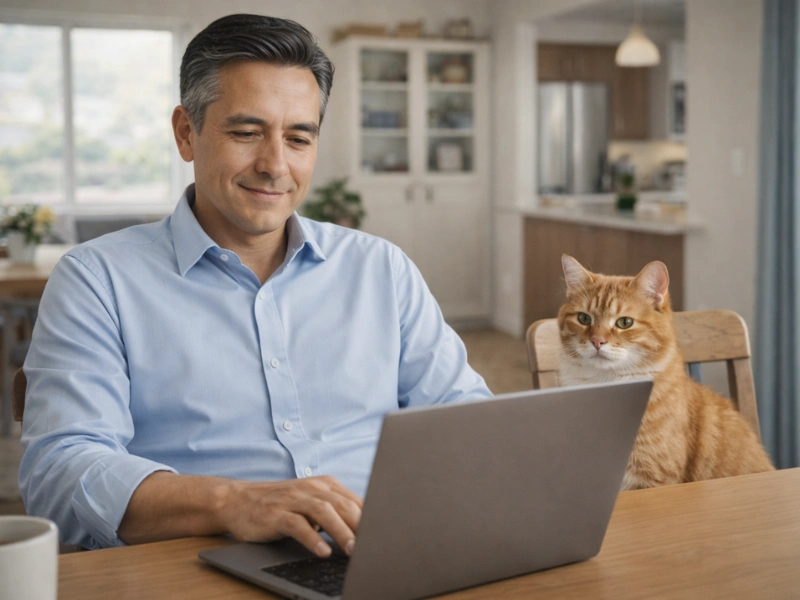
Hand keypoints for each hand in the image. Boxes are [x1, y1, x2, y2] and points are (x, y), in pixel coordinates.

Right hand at [218, 475, 362, 557]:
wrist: (238, 500)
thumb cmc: (280, 505)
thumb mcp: (311, 503)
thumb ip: (335, 511)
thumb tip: (366, 531)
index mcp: (325, 485)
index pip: (355, 501)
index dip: (372, 518)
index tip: (385, 535)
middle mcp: (311, 488)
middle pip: (343, 505)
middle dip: (361, 526)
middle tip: (374, 546)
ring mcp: (293, 500)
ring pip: (324, 512)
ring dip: (341, 531)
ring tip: (353, 550)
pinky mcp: (276, 514)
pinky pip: (298, 525)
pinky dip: (312, 538)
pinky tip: (322, 551)